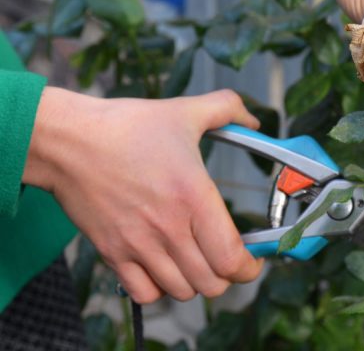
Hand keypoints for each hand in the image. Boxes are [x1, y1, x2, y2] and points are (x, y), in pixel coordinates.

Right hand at [23, 88, 263, 303]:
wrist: (68, 140)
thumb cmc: (126, 126)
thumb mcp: (185, 111)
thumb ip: (227, 109)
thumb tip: (253, 120)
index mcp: (194, 197)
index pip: (231, 258)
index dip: (249, 267)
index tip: (252, 261)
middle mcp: (169, 228)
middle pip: (212, 284)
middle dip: (226, 276)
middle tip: (224, 258)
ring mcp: (139, 245)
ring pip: (182, 292)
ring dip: (194, 282)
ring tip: (194, 261)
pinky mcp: (112, 253)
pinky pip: (144, 294)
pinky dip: (159, 289)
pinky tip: (162, 267)